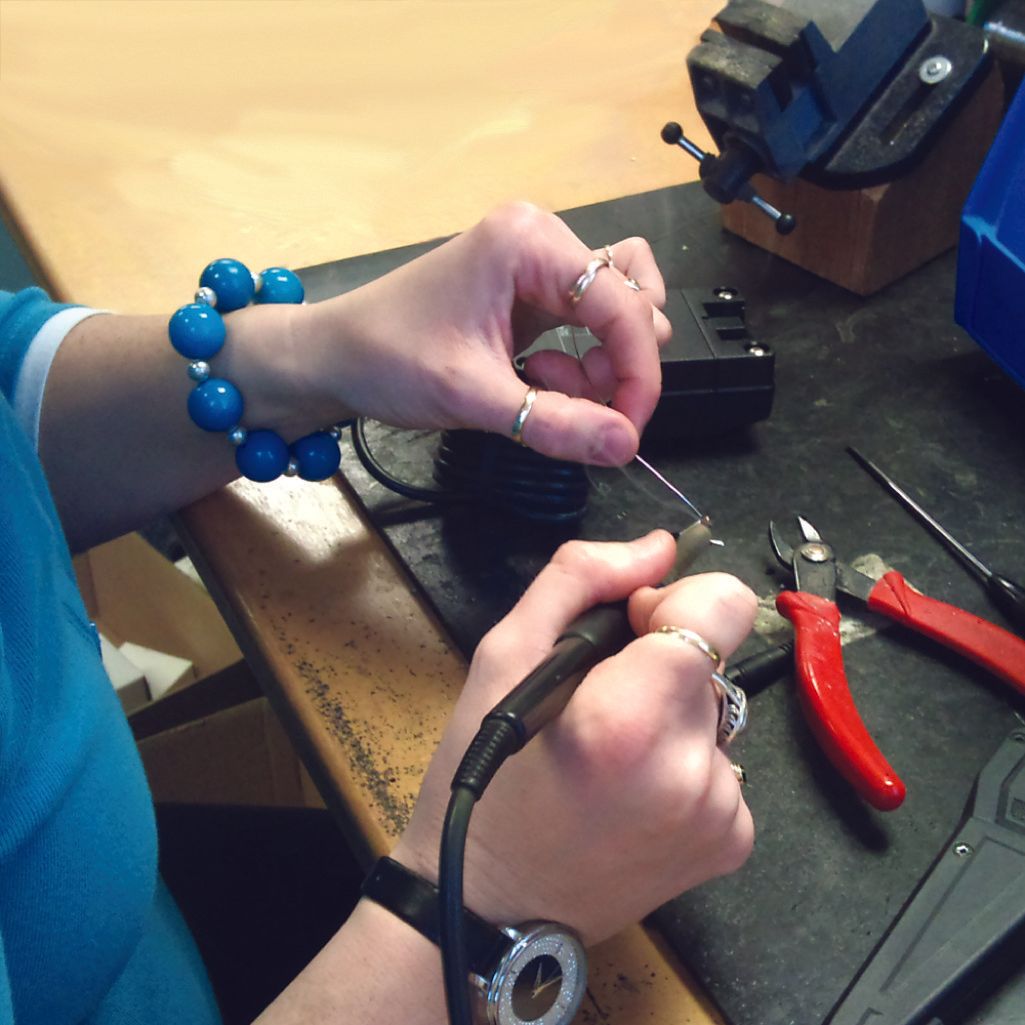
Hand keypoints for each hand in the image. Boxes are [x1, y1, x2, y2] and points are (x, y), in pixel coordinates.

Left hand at [302, 202, 669, 465]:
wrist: (334, 356)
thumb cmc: (386, 358)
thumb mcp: (473, 396)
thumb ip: (554, 422)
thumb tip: (625, 445)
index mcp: (528, 243)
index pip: (623, 304)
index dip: (638, 372)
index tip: (629, 430)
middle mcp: (542, 241)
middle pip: (630, 299)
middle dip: (618, 365)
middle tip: (586, 411)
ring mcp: (537, 265)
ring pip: (616, 311)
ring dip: (601, 363)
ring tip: (549, 388)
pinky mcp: (531, 293)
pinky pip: (586, 324)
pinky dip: (580, 360)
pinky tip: (539, 379)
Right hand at [392, 530, 756, 944]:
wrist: (492, 903)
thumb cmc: (485, 774)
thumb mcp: (504, 654)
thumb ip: (582, 577)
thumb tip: (658, 548)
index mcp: (634, 717)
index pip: (725, 604)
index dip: (675, 602)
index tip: (629, 630)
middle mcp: (694, 768)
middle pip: (714, 658)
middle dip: (662, 664)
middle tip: (598, 705)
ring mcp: (721, 812)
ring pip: (717, 709)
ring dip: (672, 715)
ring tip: (610, 758)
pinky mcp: (732, 842)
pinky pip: (722, 763)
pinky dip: (683, 763)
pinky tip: (631, 794)